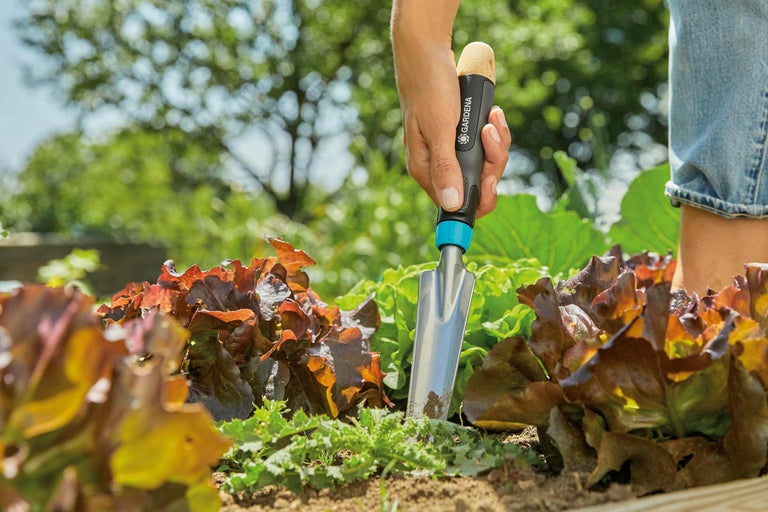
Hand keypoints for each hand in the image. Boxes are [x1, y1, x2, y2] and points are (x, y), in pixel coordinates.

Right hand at [392, 32, 510, 218]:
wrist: (428, 54)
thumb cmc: (429, 88)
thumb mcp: (439, 128)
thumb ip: (445, 167)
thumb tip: (452, 205)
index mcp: (425, 171)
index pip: (457, 205)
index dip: (480, 197)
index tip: (491, 180)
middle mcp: (438, 167)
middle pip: (477, 186)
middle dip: (493, 162)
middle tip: (491, 134)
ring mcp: (451, 153)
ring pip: (485, 165)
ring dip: (497, 143)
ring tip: (492, 118)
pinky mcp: (461, 139)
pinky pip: (487, 147)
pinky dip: (495, 132)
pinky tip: (492, 114)